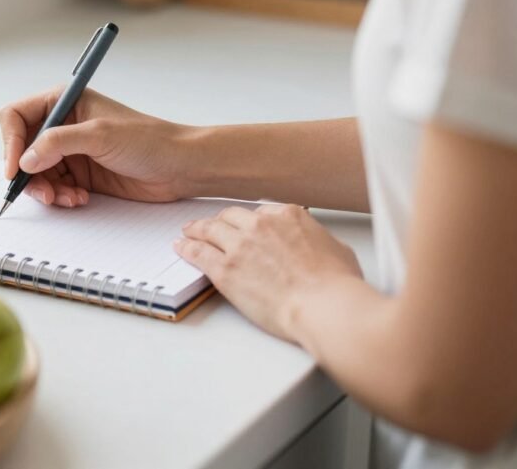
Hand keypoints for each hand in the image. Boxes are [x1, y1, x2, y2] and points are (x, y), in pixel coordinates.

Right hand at [0, 88, 195, 205]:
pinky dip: (60, 197)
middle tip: (43, 191)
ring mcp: (70, 151)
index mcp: (64, 101)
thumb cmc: (150, 140)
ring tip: (67, 197)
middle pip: (21, 149)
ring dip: (46, 190)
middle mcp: (62, 125)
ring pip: (36, 173)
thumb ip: (58, 143)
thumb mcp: (100, 135)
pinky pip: (53, 188)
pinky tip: (79, 198)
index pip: (16, 117)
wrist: (179, 167)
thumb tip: (25, 158)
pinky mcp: (80, 174)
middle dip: (28, 173)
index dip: (10, 142)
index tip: (15, 168)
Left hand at [174, 204, 361, 342]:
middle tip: (210, 226)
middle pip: (231, 217)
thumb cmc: (336, 284)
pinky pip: (198, 253)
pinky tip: (180, 247)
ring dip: (197, 229)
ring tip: (188, 231)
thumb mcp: (336, 249)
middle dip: (220, 221)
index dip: (249, 221)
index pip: (259, 212)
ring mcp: (240, 246)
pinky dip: (186, 248)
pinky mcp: (225, 270)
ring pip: (210, 230)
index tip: (243, 227)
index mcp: (288, 215)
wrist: (324, 306)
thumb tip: (315, 245)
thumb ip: (316, 240)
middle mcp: (260, 224)